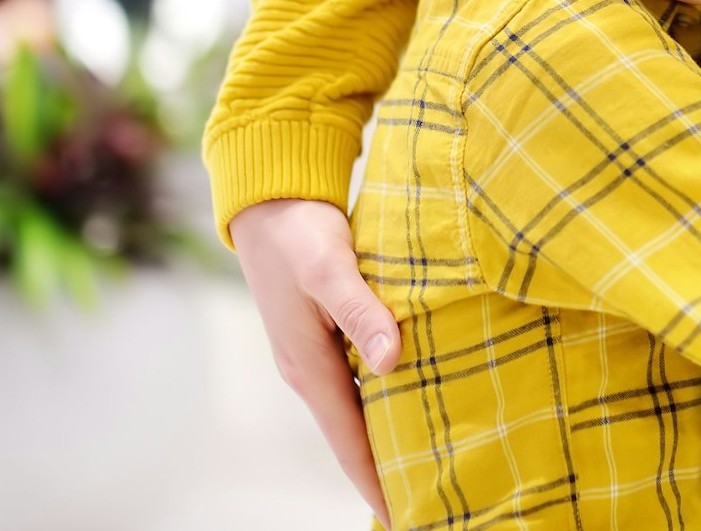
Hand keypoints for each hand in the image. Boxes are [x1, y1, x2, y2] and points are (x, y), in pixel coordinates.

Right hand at [231, 198, 403, 529]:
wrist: (268, 200)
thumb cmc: (300, 232)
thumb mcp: (331, 267)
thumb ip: (362, 311)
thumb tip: (391, 361)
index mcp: (309, 367)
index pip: (350, 442)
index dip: (377, 481)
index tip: (407, 514)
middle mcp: (310, 371)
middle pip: (354, 436)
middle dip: (387, 470)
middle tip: (433, 496)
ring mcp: (315, 356)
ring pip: (357, 411)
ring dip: (387, 436)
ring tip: (428, 462)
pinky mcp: (324, 336)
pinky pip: (357, 384)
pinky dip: (383, 401)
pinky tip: (412, 403)